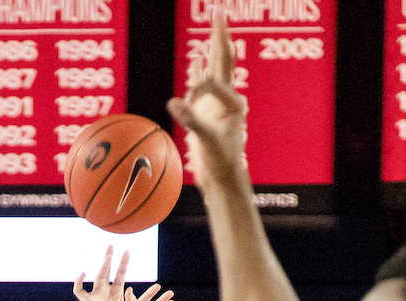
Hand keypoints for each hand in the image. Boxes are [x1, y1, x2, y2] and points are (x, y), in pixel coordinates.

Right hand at [74, 246, 135, 300]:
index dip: (123, 264)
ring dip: (103, 267)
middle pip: (108, 271)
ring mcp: (97, 297)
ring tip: (108, 256)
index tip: (126, 251)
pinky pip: (80, 291)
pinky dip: (78, 282)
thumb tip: (129, 288)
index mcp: (117, 294)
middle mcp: (106, 292)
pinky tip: (82, 274)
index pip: (120, 275)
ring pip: (98, 277)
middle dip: (109, 259)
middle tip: (111, 245)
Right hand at [167, 10, 247, 190]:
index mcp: (232, 102)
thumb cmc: (220, 161)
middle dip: (219, 34)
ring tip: (216, 24)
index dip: (195, 91)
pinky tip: (197, 56)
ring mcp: (216, 103)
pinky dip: (199, 68)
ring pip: (214, 67)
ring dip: (212, 46)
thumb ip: (191, 121)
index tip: (184, 109)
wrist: (222, 178)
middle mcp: (227, 98)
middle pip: (223, 58)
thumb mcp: (206, 141)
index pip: (210, 82)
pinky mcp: (206, 110)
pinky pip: (202, 82)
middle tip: (219, 9)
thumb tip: (174, 104)